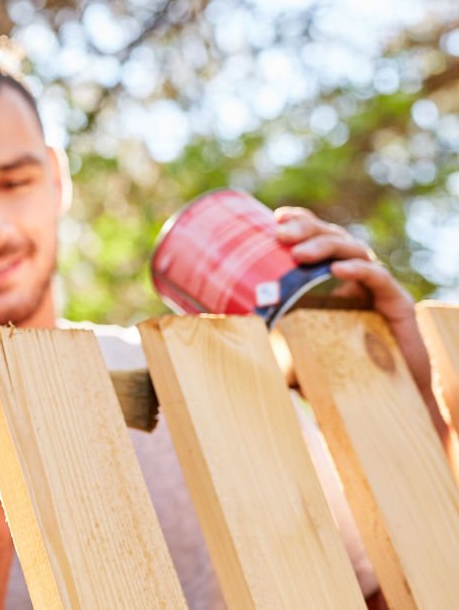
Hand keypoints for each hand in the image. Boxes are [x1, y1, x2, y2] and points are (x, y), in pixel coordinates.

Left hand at [275, 206, 443, 432]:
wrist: (390, 398)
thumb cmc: (338, 369)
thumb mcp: (295, 349)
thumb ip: (267, 340)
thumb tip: (220, 334)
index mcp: (331, 277)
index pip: (317, 237)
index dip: (300, 222)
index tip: (274, 218)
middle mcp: (355, 276)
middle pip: (332, 237)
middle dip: (306, 229)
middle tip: (280, 234)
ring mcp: (376, 287)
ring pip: (354, 251)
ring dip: (325, 247)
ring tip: (299, 253)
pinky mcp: (396, 304)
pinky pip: (378, 279)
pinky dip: (359, 270)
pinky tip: (338, 271)